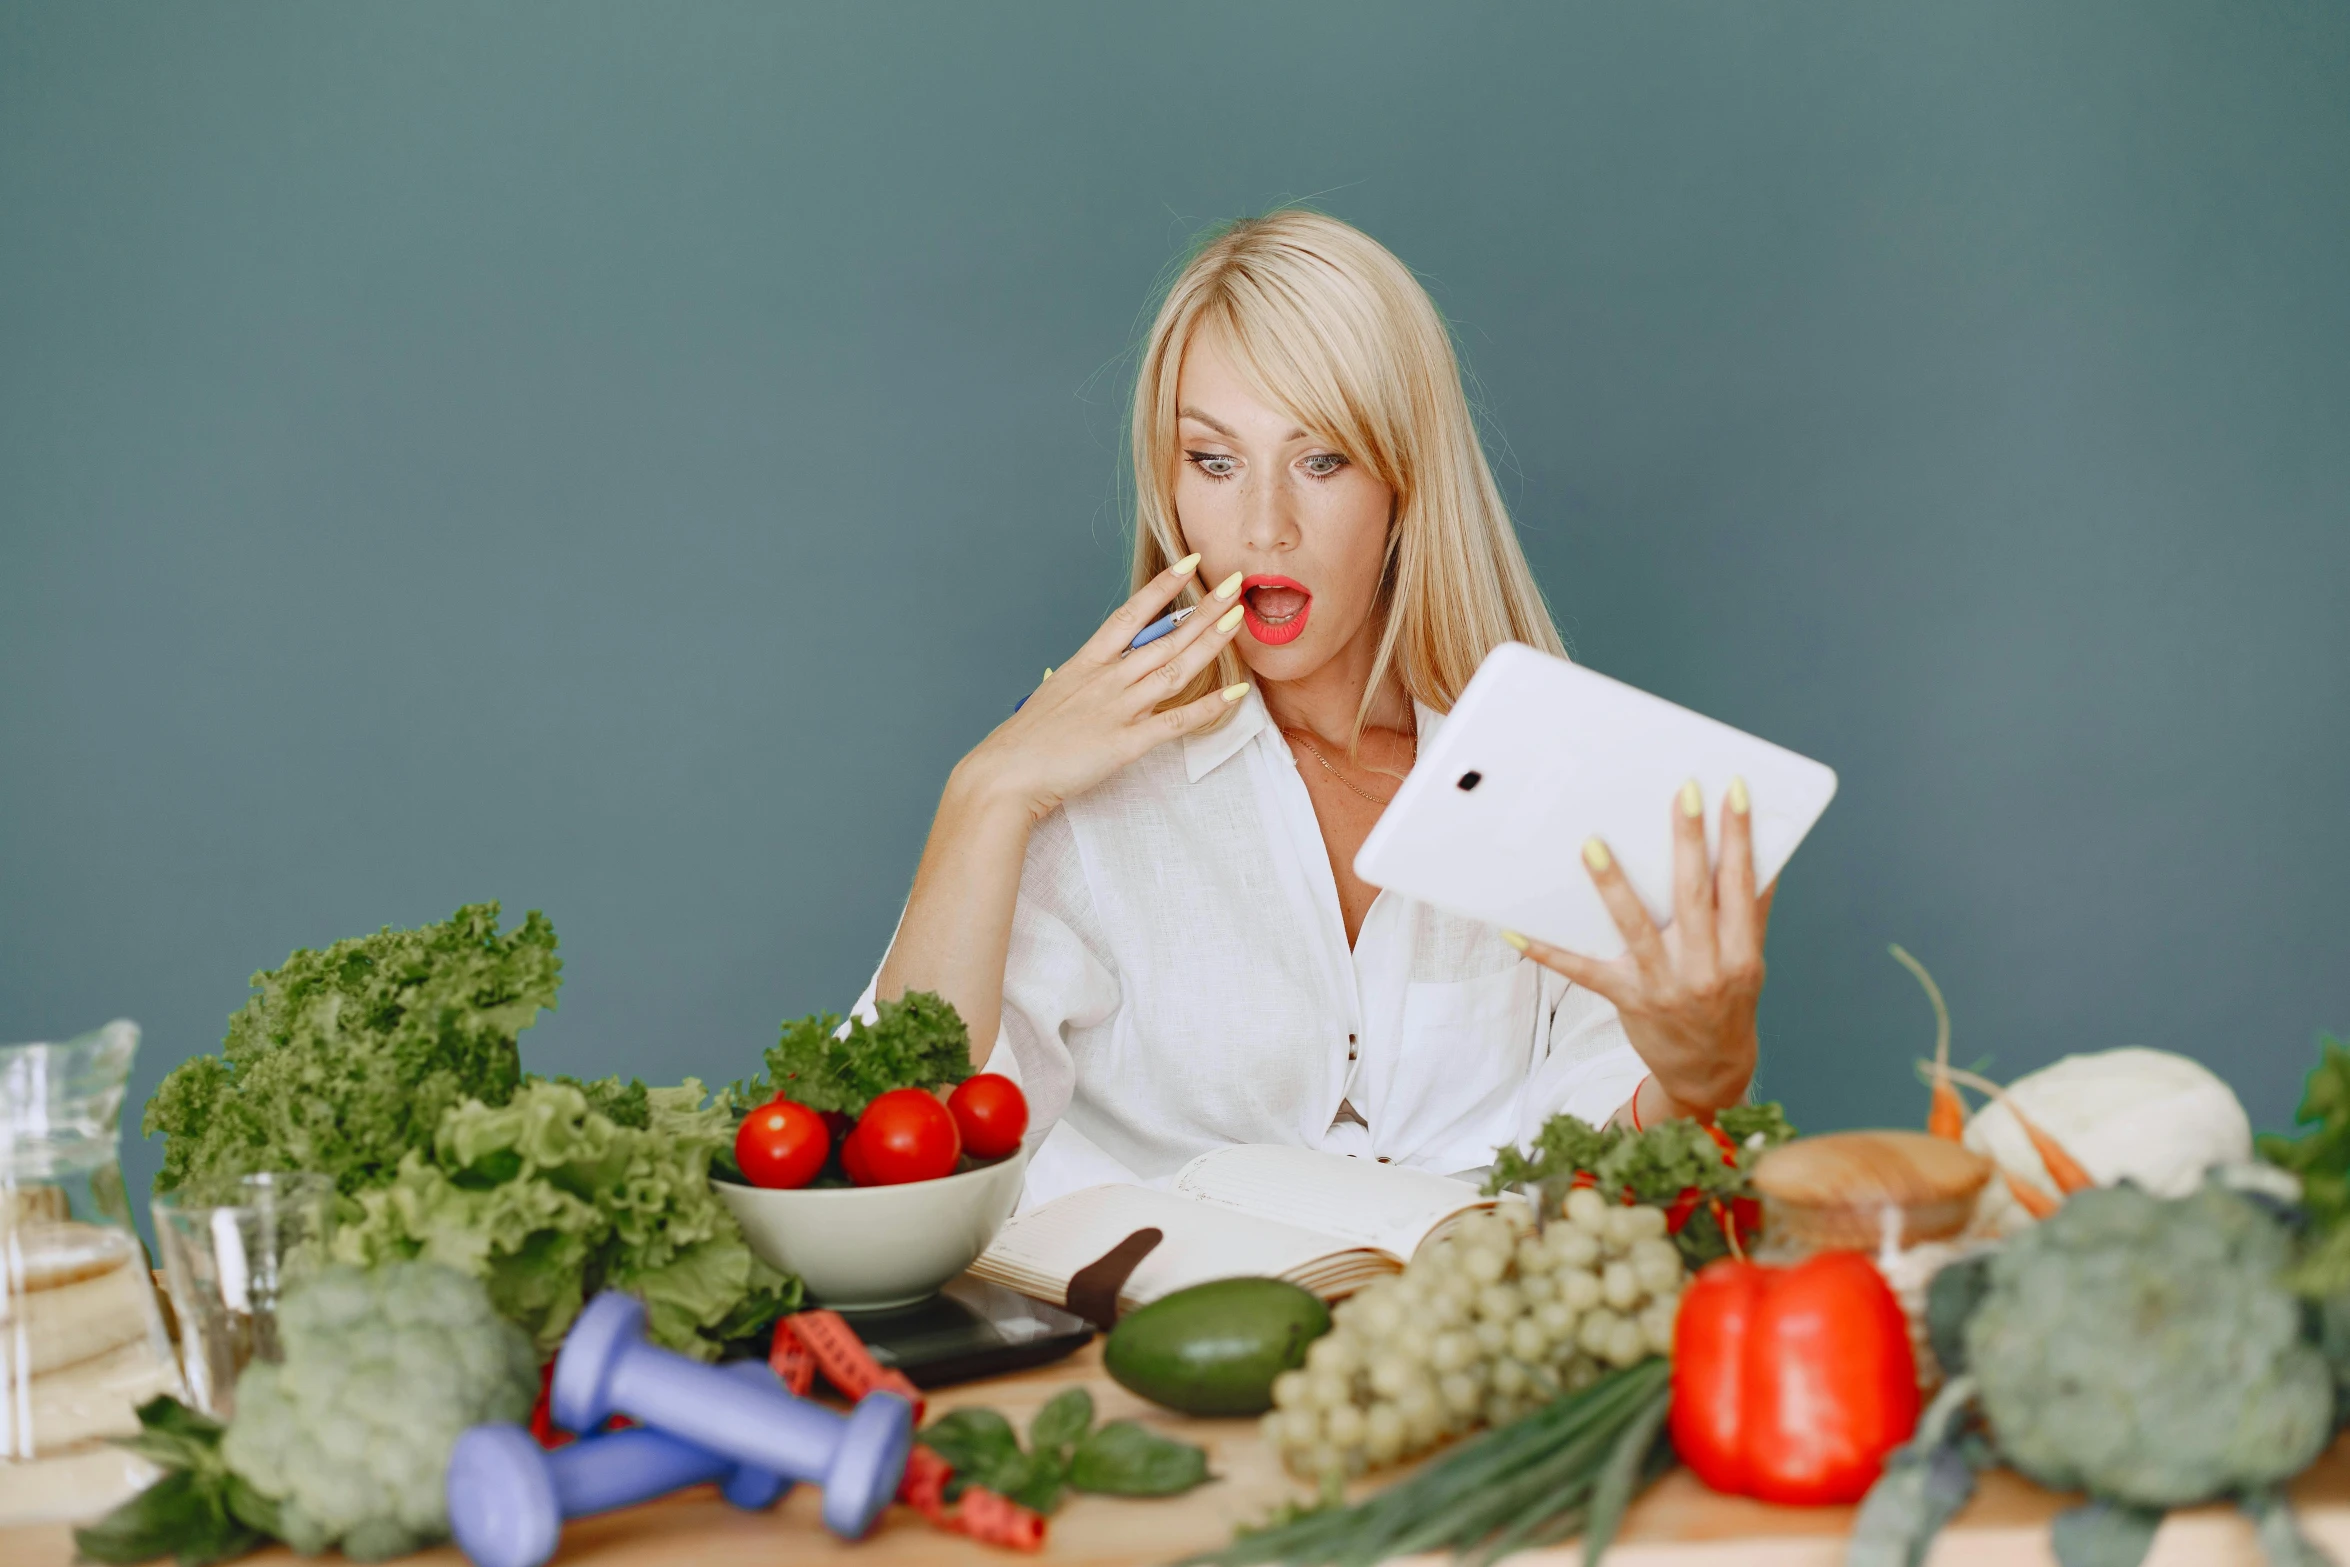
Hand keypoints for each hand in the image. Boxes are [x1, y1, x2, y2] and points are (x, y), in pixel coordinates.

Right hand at [954, 555, 1250, 821]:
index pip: (1130, 614)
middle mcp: (1107, 679)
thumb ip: (1081, 682)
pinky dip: (1208, 707)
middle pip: (1163, 638)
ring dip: (1210, 644)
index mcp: (1086, 663)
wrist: (1006, 773)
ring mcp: (1118, 709)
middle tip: (1233, 585)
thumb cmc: (1025, 739)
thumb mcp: (1053, 695)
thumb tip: (1094, 673)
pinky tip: (1235, 692)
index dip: (1162, 587)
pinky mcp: (1126, 743)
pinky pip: (1175, 721)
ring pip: (1174, 669)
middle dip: (1202, 610)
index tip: (1188, 562)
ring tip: (1237, 620)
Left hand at [1506, 778, 1772, 1119]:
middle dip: (1688, 842)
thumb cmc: (1727, 1004)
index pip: (1742, 885)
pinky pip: (1583, 971)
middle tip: (1681, 793)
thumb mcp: (1749, 961)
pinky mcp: (1626, 999)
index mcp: (1740, 952)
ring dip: (1614, 887)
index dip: (1739, 837)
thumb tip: (1759, 855)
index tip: (1731, 791)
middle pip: (1694, 896)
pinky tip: (1517, 929)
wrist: (1710, 1075)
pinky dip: (1549, 951)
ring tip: (1593, 846)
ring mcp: (1663, 985)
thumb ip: (1749, 912)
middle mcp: (1704, 968)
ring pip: (1636, 928)